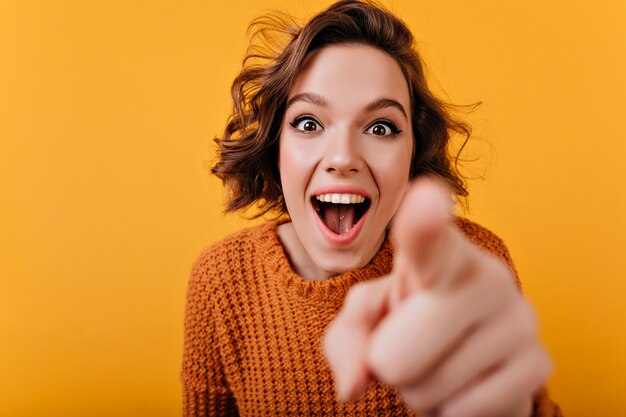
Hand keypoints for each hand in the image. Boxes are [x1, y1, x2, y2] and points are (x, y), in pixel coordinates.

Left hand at [323, 178, 550, 416]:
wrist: (472, 359)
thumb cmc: (411, 327)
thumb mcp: (367, 322)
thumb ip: (349, 337)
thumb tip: (355, 384)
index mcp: (438, 254)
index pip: (427, 240)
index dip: (423, 224)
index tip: (427, 197)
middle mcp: (485, 276)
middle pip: (395, 355)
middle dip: (389, 366)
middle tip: (411, 348)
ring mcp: (518, 319)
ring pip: (426, 387)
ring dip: (420, 388)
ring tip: (441, 363)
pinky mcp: (538, 364)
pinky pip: (461, 412)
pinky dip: (450, 410)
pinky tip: (467, 384)